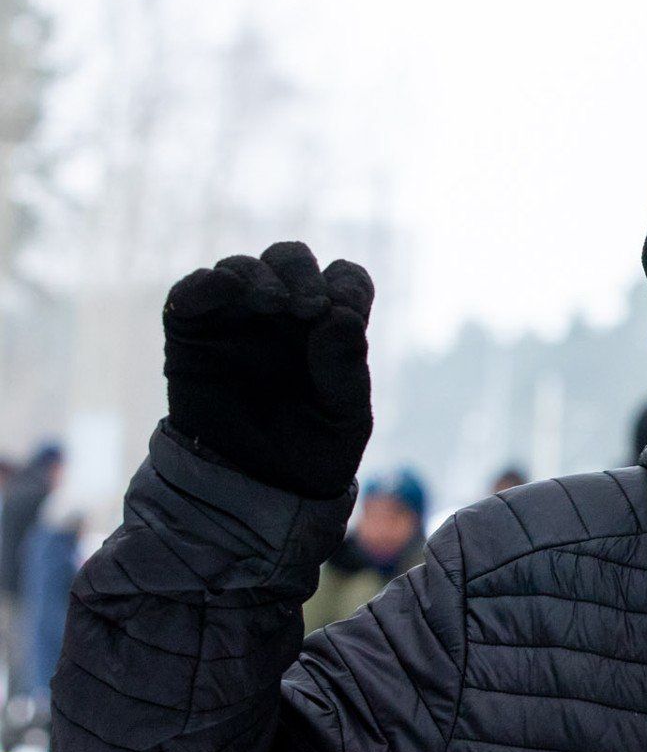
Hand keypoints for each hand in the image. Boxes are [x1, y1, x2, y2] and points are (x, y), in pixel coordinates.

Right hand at [163, 241, 374, 499]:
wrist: (256, 490)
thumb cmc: (311, 452)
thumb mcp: (343, 417)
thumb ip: (344, 368)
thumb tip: (339, 315)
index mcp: (328, 327)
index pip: (344, 279)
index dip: (348, 284)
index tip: (348, 310)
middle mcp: (283, 315)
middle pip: (290, 261)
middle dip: (300, 272)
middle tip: (308, 306)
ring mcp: (235, 320)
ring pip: (242, 269)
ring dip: (259, 277)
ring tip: (274, 304)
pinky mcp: (191, 334)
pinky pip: (191, 293)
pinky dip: (206, 284)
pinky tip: (224, 289)